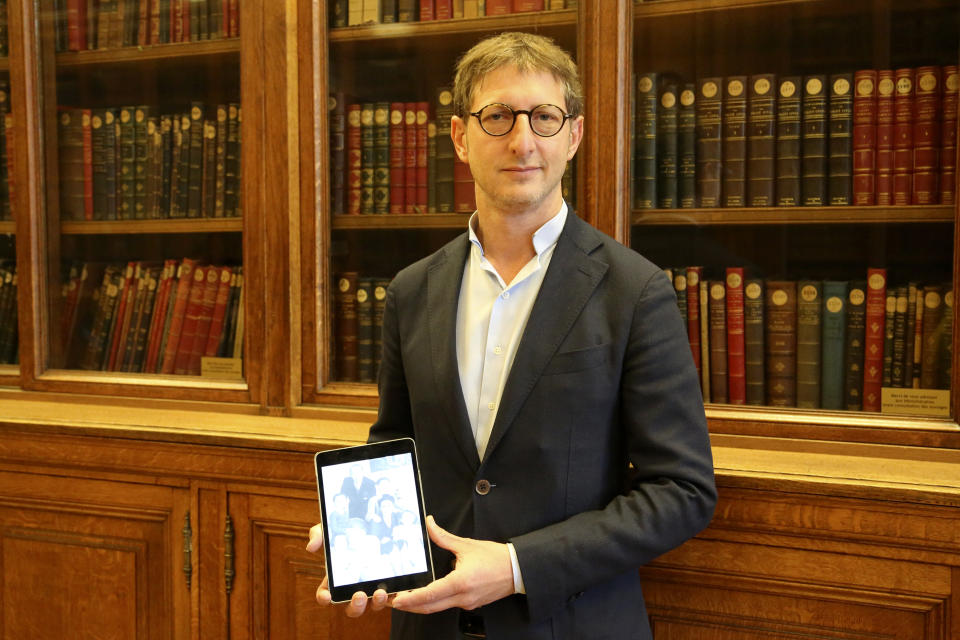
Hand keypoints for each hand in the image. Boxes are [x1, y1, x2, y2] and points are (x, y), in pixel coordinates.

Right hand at [305, 522, 391, 616]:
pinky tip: (396, 589)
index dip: (324, 598)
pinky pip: (392, 596)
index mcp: (335, 580)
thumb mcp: (331, 529)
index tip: (327, 596)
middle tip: (359, 595)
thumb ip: (318, 535)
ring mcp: (371, 588)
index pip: (325, 595)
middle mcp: (353, 588)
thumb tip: (311, 547)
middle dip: (355, 606)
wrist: (374, 523)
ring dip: (376, 603)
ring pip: (372, 605)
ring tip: (380, 592)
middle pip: (352, 608)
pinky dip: (394, 596)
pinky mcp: (388, 584)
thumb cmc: (347, 530)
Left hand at [391, 516, 514, 613]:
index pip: (429, 595)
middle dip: (411, 606)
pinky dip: (436, 601)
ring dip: (422, 604)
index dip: (411, 599)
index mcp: (460, 582)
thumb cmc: (496, 558)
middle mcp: (463, 597)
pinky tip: (430, 594)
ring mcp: (467, 603)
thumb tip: (430, 525)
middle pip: (430, 607)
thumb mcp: (467, 545)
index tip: (397, 599)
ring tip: (408, 598)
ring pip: (438, 608)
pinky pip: (449, 604)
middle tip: (396, 601)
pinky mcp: (471, 604)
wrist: (517, 570)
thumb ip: (443, 537)